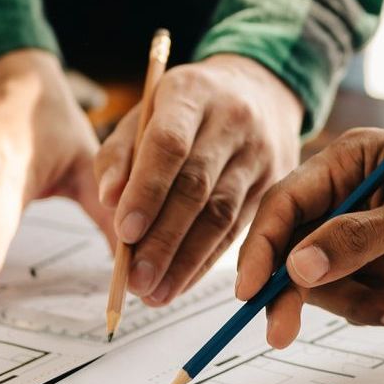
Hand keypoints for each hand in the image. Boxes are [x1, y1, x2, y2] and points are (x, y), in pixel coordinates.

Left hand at [93, 54, 301, 305]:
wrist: (261, 89)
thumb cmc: (189, 108)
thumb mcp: (148, 111)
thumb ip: (121, 154)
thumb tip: (109, 201)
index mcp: (192, 94)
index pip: (169, 144)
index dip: (146, 190)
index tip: (123, 232)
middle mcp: (232, 121)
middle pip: (197, 187)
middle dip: (163, 240)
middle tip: (135, 280)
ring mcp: (260, 154)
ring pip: (222, 215)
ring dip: (185, 261)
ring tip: (154, 293)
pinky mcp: (275, 183)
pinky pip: (238, 230)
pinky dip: (206, 261)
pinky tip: (181, 283)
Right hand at [235, 82, 383, 348]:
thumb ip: (359, 241)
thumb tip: (296, 267)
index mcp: (348, 163)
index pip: (284, 206)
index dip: (259, 249)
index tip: (249, 292)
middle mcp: (347, 197)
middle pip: (295, 254)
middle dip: (301, 293)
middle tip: (281, 336)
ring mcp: (363, 235)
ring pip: (330, 287)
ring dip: (368, 302)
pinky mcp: (382, 265)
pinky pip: (364, 300)